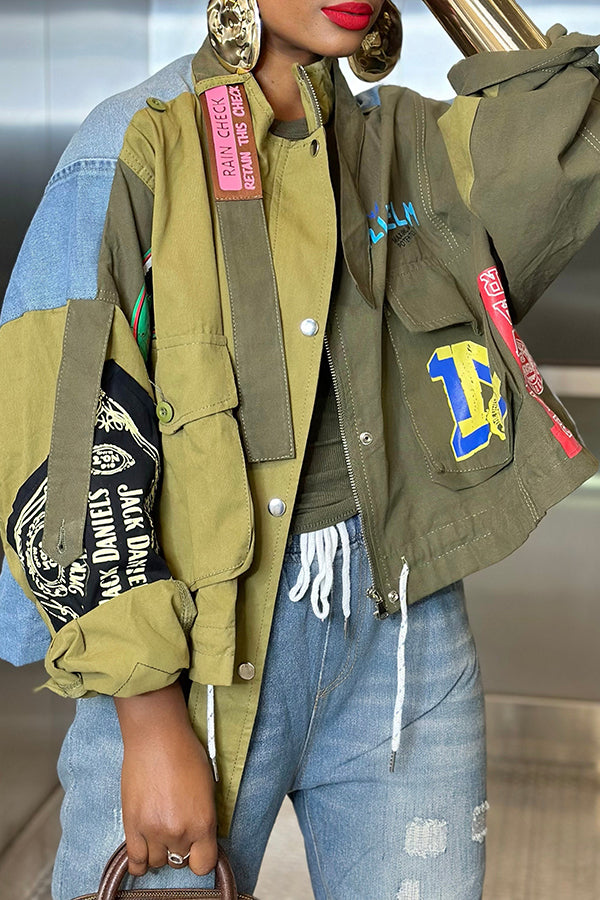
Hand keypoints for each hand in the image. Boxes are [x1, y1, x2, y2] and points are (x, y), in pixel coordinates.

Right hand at [114, 681, 217, 877]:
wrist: (157, 738)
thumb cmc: (184, 753)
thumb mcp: (208, 787)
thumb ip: (204, 817)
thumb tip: (200, 835)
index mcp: (203, 822)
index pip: (205, 864)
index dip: (201, 857)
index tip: (198, 849)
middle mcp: (179, 831)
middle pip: (180, 861)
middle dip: (180, 847)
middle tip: (177, 829)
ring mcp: (153, 831)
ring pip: (157, 862)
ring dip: (160, 850)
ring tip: (160, 832)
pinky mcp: (132, 826)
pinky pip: (135, 860)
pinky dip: (140, 861)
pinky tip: (144, 854)